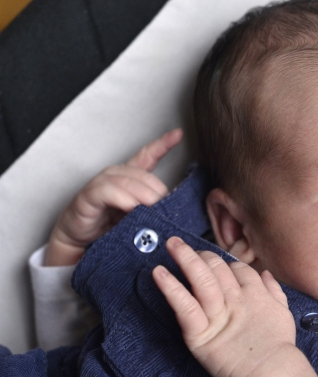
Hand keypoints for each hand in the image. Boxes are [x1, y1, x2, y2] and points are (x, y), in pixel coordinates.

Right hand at [45, 129, 182, 265]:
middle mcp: (115, 176)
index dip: (162, 144)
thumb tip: (173, 210)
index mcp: (129, 178)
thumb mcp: (138, 218)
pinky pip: (108, 191)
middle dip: (157, 191)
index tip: (178, 134)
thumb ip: (152, 210)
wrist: (81, 242)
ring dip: (143, 195)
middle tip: (166, 209)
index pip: (147, 156)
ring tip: (152, 208)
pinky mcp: (88, 196)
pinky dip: (122, 198)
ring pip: (128, 182)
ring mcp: (101, 184)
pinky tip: (131, 206)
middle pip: (143, 175)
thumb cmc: (109, 228)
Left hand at [152, 236, 295, 376]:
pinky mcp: (201, 332)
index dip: (225, 265)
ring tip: (171, 244)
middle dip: (202, 256)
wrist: (271, 373)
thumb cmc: (278, 347)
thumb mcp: (284, 312)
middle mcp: (236, 298)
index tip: (215, 267)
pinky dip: (171, 288)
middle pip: (217, 267)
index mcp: (255, 292)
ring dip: (184, 258)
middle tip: (187, 251)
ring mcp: (218, 314)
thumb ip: (275, 290)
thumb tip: (266, 274)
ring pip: (201, 278)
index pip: (237, 268)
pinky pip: (185, 305)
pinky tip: (159, 273)